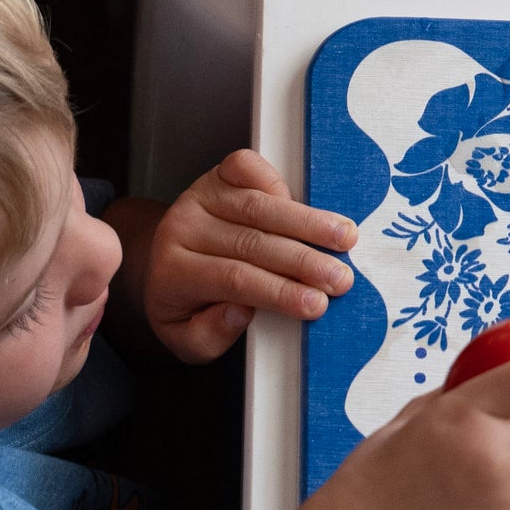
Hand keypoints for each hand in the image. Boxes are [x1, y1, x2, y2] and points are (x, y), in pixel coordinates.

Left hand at [141, 149, 356, 359]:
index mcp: (172, 274)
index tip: (317, 304)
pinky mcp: (215, 176)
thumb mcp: (189, 341)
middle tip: (340, 277)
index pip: (233, 280)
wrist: (165, 264)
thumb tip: (241, 311)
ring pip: (258, 206)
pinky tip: (307, 201)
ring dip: (307, 223)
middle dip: (303, 261)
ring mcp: (198, 197)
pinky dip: (278, 182)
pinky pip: (246, 168)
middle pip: (251, 242)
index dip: (279, 291)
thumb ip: (211, 335)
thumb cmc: (187, 305)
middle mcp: (181, 229)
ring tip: (344, 239)